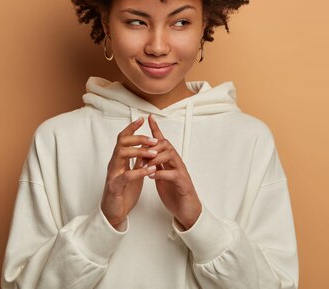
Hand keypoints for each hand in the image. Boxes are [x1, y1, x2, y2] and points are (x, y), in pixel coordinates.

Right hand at [101, 117, 158, 229]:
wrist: (114, 212)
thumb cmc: (123, 192)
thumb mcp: (132, 172)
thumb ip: (137, 160)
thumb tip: (145, 147)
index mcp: (119, 160)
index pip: (123, 139)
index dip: (132, 128)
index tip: (142, 120)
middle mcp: (114, 164)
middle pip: (122, 142)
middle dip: (138, 138)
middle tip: (153, 140)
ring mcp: (113, 175)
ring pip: (121, 154)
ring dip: (139, 152)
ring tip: (153, 154)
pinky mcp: (115, 187)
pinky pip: (126, 176)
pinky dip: (139, 172)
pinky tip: (150, 170)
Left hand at [146, 114, 201, 229]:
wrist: (187, 210)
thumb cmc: (175, 193)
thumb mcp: (162, 176)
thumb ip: (157, 165)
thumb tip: (147, 156)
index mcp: (170, 161)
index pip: (163, 142)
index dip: (156, 130)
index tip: (149, 118)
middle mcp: (176, 163)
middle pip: (166, 145)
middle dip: (152, 145)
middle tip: (140, 152)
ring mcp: (181, 172)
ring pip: (170, 155)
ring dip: (155, 157)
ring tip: (144, 164)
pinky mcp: (182, 183)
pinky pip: (172, 173)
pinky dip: (161, 173)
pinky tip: (152, 175)